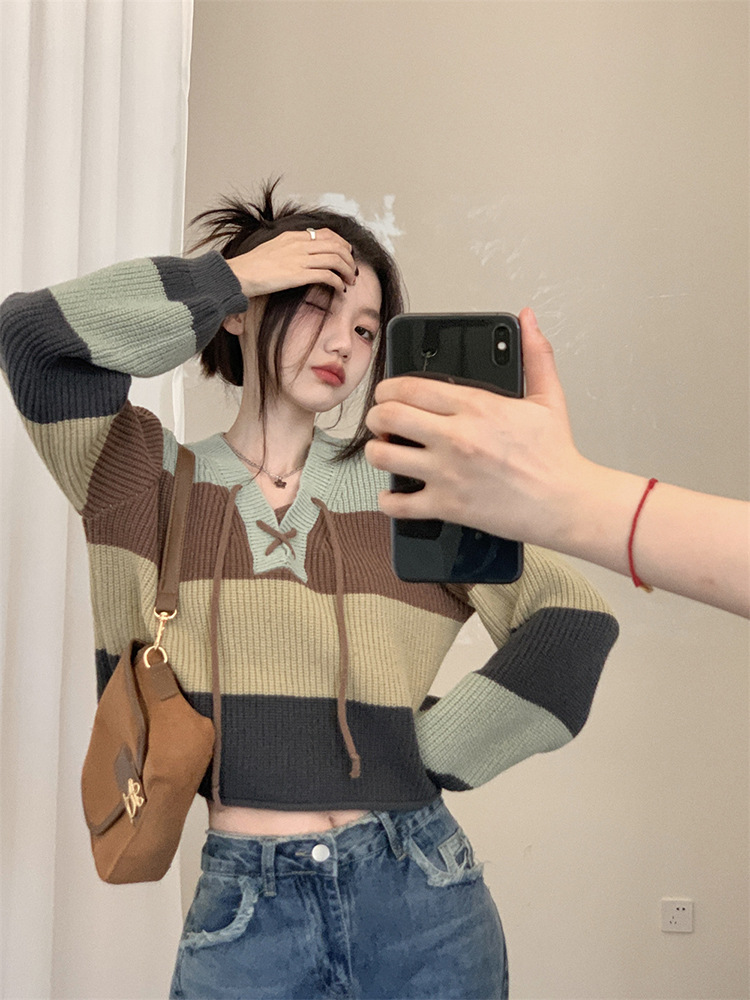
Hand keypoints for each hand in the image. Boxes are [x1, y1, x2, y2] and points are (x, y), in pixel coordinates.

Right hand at [226, 228, 356, 298]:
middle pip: (336, 246)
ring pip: (335, 260)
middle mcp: (298, 245)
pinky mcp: (297, 275)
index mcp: (293, 237)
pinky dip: (337, 282)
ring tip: (350, 281)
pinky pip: (326, 276)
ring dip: (347, 271)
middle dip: (349, 259)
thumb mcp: (272, 248)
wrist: (238, 274)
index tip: (347, 253)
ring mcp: (299, 259)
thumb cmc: (252, 266)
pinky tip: (339, 289)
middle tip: (352, 270)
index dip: (342, 243)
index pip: (326, 234)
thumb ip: (289, 248)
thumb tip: (302, 255)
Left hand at [365, 308, 591, 546]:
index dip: (387, 389)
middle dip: (376, 417)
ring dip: (377, 453)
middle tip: (380, 422)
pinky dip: (389, 501)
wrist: (566, 503)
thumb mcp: (548, 397)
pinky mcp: (447, 505)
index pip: (409, 387)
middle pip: (387, 417)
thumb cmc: (556, 455)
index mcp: (475, 405)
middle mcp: (455, 436)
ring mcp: (448, 472)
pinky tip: (394, 495)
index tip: (386, 394)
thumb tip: (528, 319)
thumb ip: (535, 354)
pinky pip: (398, 504)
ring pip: (383, 457)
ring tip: (385, 453)